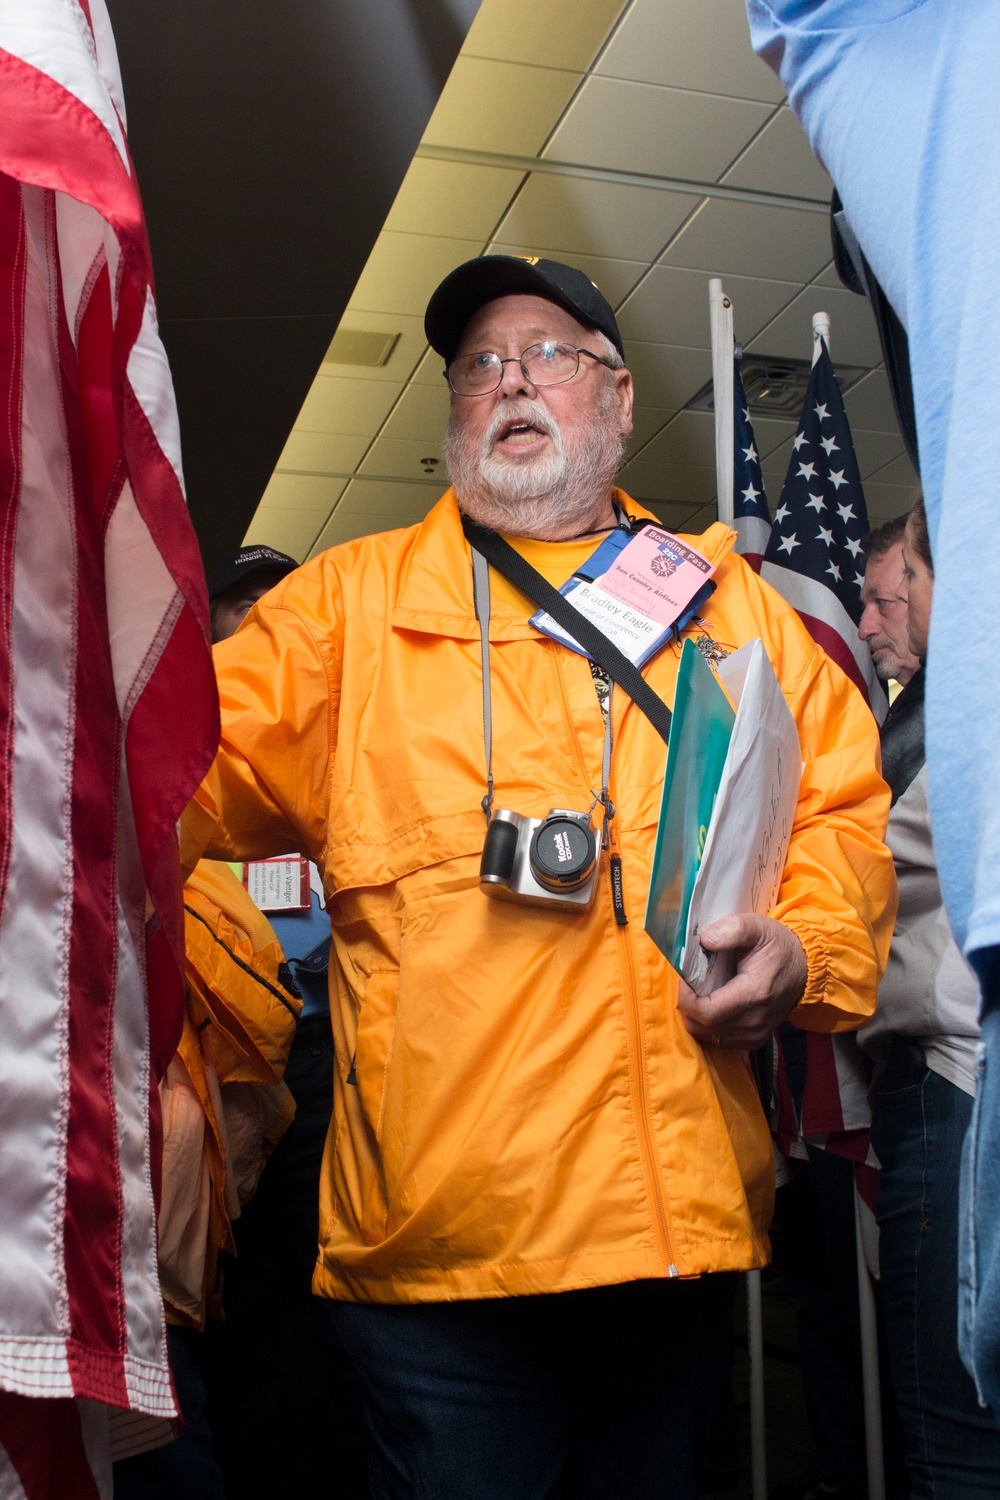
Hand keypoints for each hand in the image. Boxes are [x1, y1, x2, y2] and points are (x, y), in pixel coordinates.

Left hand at [676, 914, 806, 1049]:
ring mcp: (755, 1033)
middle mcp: (755, 1020)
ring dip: (697, 1016)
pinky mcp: (754, 1040)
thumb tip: (706, 939)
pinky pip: (718, 1040)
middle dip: (688, 1005)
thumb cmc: (778, 946)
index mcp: (754, 993)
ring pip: (707, 1036)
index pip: (707, 1012)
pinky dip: (709, 1025)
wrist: (804, 967)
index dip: (686, 998)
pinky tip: (715, 1003)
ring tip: (703, 992)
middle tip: (692, 983)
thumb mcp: (757, 927)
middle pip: (702, 1026)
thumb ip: (732, 929)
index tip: (685, 979)